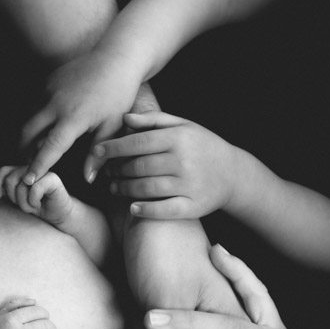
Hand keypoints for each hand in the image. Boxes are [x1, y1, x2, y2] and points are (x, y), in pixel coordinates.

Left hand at [0, 166, 72, 226]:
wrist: (57, 215)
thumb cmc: (37, 206)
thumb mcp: (17, 199)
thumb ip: (8, 190)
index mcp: (22, 171)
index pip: (3, 171)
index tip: (0, 196)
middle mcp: (31, 169)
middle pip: (10, 179)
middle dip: (13, 198)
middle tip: (23, 205)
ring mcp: (42, 172)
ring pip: (22, 185)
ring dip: (24, 203)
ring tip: (32, 207)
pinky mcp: (52, 179)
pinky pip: (34, 188)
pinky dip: (33, 201)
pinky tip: (39, 205)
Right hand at [19, 49, 143, 184]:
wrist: (115, 58)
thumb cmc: (118, 95)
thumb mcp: (112, 126)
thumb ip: (97, 154)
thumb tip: (88, 179)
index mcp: (73, 118)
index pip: (49, 148)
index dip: (38, 166)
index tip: (29, 181)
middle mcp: (55, 104)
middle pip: (28, 133)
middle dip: (23, 151)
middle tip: (27, 164)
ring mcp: (48, 90)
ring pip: (28, 119)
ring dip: (27, 136)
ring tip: (34, 148)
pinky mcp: (46, 82)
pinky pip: (34, 105)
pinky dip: (35, 119)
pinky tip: (44, 126)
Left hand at [93, 111, 244, 218]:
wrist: (234, 173)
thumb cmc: (201, 146)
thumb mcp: (183, 126)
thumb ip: (153, 120)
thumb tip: (124, 118)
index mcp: (179, 138)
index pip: (138, 142)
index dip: (113, 148)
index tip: (96, 152)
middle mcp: (184, 161)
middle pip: (138, 167)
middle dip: (117, 170)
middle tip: (107, 171)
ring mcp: (189, 184)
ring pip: (146, 188)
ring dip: (124, 189)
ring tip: (114, 187)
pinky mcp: (193, 205)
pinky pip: (164, 210)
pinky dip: (145, 210)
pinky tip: (132, 208)